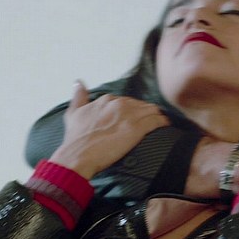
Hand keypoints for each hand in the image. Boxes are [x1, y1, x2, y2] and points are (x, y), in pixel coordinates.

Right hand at [49, 81, 169, 178]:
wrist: (78, 155)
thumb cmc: (76, 139)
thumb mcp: (74, 113)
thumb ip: (78, 96)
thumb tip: (78, 83)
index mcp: (106, 100)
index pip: (126, 100)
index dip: (131, 109)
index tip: (133, 116)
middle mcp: (119, 104)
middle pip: (140, 105)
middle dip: (144, 112)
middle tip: (148, 121)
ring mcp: (129, 116)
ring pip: (151, 110)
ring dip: (156, 115)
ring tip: (160, 122)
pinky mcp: (137, 129)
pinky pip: (156, 121)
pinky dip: (162, 122)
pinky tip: (165, 125)